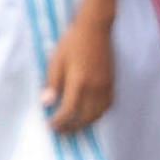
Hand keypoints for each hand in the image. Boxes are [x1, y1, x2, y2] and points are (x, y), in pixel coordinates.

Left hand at [45, 14, 117, 133]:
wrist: (95, 28)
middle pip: (85, 117)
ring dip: (86, 123)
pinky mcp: (112, 82)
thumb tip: (47, 104)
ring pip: (99, 113)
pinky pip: (107, 105)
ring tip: (74, 125)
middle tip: (60, 130)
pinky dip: (98, 113)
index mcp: (79, 82)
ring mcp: (106, 85)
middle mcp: (95, 87)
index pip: (69, 111)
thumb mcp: (56, 62)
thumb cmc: (72, 43)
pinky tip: (89, 112)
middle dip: (72, 127)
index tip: (50, 125)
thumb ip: (52, 84)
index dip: (58, 122)